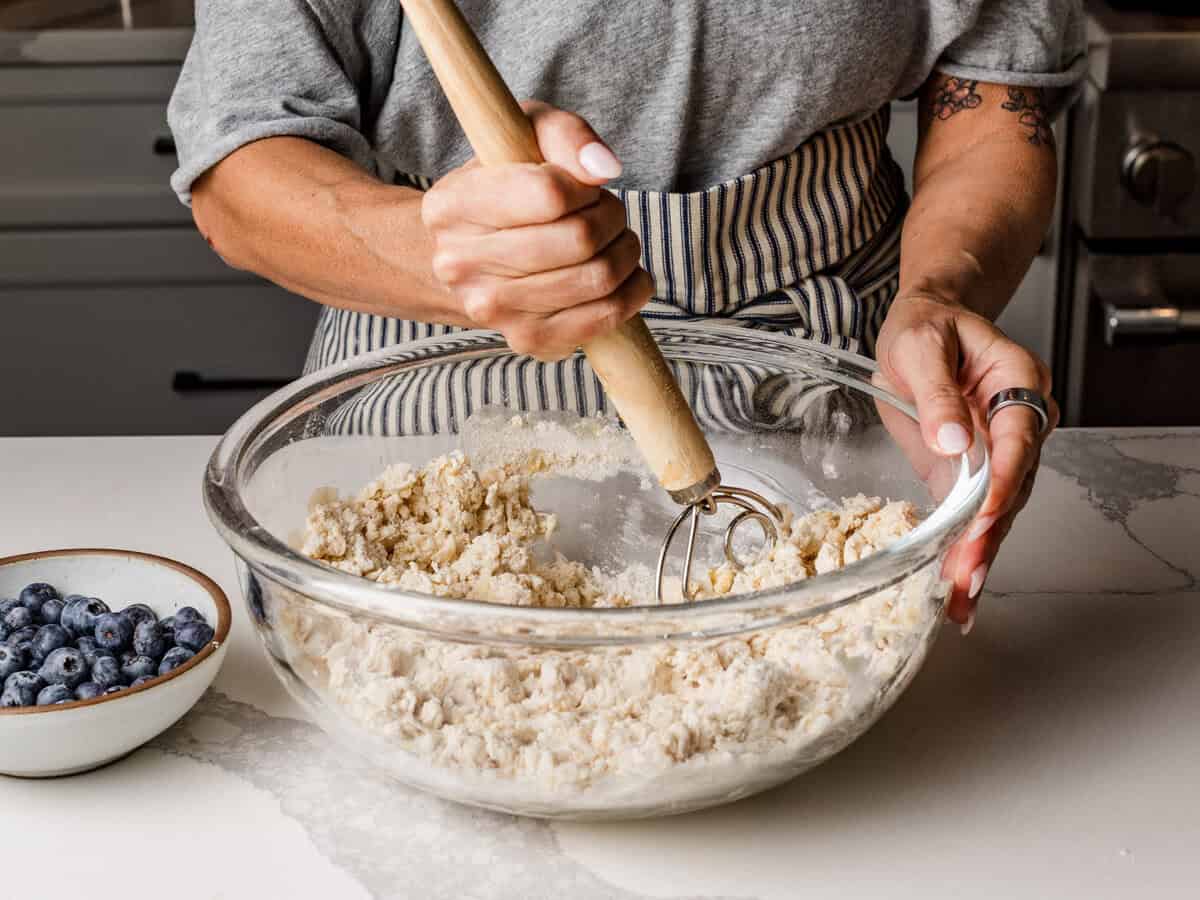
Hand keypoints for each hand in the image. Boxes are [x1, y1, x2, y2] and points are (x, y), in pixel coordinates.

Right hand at [422, 101, 651, 360]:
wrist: (478, 256)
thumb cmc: (509, 185)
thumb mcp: (527, 136)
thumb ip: (566, 135)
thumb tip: (604, 168)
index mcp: (451, 206)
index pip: (548, 196)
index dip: (583, 187)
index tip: (582, 187)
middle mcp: (460, 265)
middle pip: (579, 240)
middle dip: (612, 218)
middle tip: (608, 213)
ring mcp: (492, 310)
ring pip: (597, 278)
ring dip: (625, 252)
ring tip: (614, 240)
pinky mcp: (527, 340)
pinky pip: (605, 316)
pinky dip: (631, 289)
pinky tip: (623, 273)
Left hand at [875, 293, 1058, 630]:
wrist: (922, 326)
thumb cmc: (926, 328)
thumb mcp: (921, 346)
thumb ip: (936, 392)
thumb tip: (953, 439)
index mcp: (1019, 382)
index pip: (1020, 440)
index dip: (1003, 482)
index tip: (984, 516)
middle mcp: (1020, 421)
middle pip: (1014, 486)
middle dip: (990, 536)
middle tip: (968, 577)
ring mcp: (999, 451)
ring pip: (998, 511)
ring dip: (978, 554)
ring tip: (960, 597)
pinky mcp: (971, 472)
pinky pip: (972, 515)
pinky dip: (964, 551)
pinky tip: (956, 589)